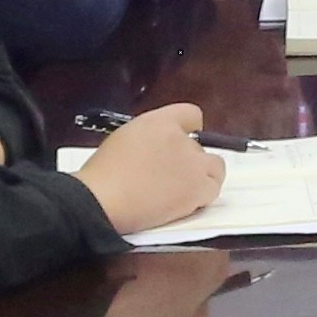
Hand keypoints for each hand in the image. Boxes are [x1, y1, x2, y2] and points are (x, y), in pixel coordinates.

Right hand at [75, 104, 219, 233]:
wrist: (101, 200)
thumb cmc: (102, 174)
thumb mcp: (122, 139)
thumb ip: (148, 137)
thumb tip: (158, 149)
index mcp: (158, 122)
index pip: (190, 114)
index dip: (187, 129)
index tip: (181, 141)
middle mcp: (181, 139)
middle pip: (199, 146)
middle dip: (187, 159)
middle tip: (168, 175)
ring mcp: (193, 164)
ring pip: (215, 167)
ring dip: (201, 176)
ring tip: (179, 190)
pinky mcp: (198, 189)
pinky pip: (212, 189)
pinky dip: (201, 196)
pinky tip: (182, 202)